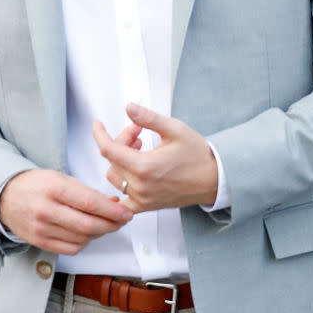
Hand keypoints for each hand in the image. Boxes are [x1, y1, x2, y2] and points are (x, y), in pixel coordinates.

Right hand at [0, 162, 134, 254]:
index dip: (112, 211)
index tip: (126, 213)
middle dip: (111, 225)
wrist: (5, 196)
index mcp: (53, 188)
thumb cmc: (36, 185)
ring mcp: (41, 228)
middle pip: (88, 225)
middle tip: (121, 222)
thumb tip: (114, 204)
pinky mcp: (39, 242)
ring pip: (82, 239)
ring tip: (104, 225)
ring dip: (99, 234)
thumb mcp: (59, 178)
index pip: (89, 203)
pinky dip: (84, 243)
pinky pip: (71, 249)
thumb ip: (86, 191)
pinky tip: (86, 234)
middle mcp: (46, 209)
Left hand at [92, 103, 217, 212]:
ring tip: (140, 148)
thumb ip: (149, 118)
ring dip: (122, 159)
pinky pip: (122, 200)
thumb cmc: (198, 155)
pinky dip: (120, 186)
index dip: (99, 134)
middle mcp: (140, 186)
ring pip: (115, 176)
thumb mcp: (174, 129)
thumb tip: (128, 107)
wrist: (215, 180)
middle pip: (113, 159)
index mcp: (143, 167)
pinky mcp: (146, 206)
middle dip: (121, 140)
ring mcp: (142, 198)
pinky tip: (128, 173)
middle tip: (138, 131)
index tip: (98, 124)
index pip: (108, 149)